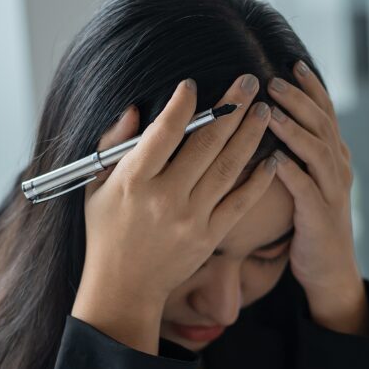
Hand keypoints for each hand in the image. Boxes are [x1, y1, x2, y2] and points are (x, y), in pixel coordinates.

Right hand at [72, 75, 276, 352]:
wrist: (124, 287)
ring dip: (249, 136)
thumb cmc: (106, 232)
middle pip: (204, 145)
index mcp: (133, 181)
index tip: (193, 84)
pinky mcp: (210, 236)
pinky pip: (240, 203)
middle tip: (249, 80)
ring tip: (264, 110)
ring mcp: (191, 218)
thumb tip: (136, 109)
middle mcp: (165, 198)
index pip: (162, 134)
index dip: (181, 107)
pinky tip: (273, 158)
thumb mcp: (96, 186)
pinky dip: (258, 180)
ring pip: (227, 168)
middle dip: (229, 108)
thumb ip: (114, 145)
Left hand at [267, 62, 368, 335]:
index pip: (326, 113)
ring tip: (269, 111)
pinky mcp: (320, 215)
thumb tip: (275, 121)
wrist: (330, 270)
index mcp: (336, 158)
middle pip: (321, 124)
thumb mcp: (310, 182)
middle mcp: (338, 169)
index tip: (292, 64)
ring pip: (317, 150)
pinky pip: (306, 189)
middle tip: (272, 81)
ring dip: (293, 128)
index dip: (312, 88)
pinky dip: (291, 171)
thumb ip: (301, 153)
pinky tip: (273, 158)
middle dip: (297, 100)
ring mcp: (332, 192)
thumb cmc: (310, 224)